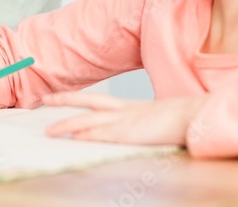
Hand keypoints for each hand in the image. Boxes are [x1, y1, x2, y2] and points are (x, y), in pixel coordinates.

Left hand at [42, 92, 205, 145]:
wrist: (193, 116)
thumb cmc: (178, 120)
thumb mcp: (152, 119)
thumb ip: (136, 123)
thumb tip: (128, 130)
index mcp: (128, 106)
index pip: (96, 98)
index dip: (76, 98)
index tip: (60, 98)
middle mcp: (123, 110)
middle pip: (88, 100)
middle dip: (65, 100)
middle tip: (45, 100)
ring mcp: (126, 120)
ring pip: (89, 120)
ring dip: (68, 124)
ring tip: (50, 130)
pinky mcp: (130, 133)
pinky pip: (104, 134)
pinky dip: (88, 136)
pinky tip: (75, 139)